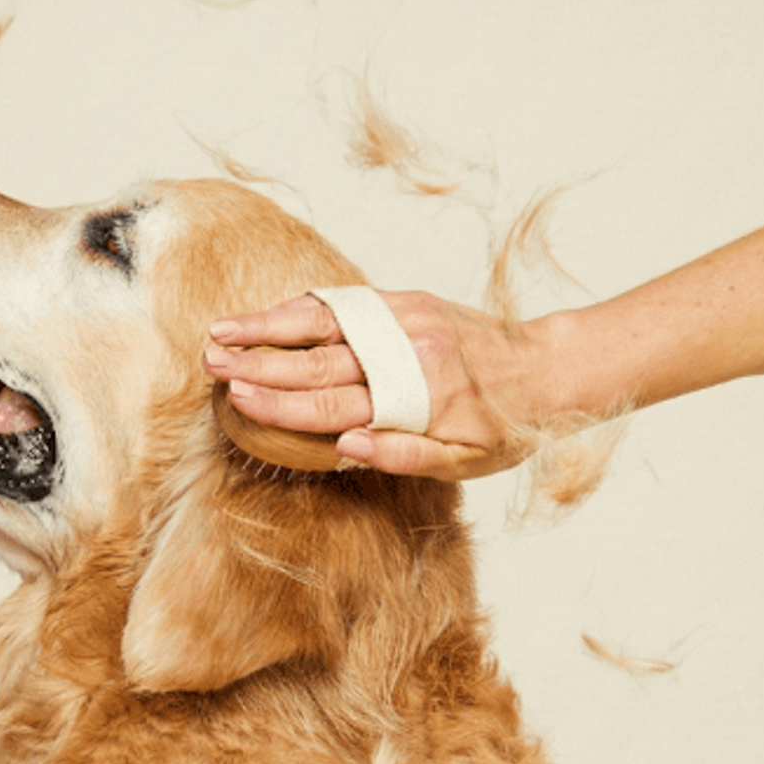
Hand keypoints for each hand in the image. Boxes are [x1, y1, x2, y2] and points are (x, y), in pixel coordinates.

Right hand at [204, 291, 548, 480]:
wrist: (552, 368)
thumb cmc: (507, 426)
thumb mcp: (468, 462)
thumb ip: (405, 456)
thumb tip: (346, 448)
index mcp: (412, 399)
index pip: (330, 403)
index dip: (279, 401)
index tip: (236, 397)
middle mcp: (403, 353)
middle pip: (315, 360)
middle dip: (257, 362)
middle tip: (211, 361)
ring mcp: (403, 321)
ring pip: (323, 323)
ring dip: (268, 327)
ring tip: (222, 331)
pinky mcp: (407, 301)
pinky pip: (345, 303)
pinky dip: (303, 308)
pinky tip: (269, 313)